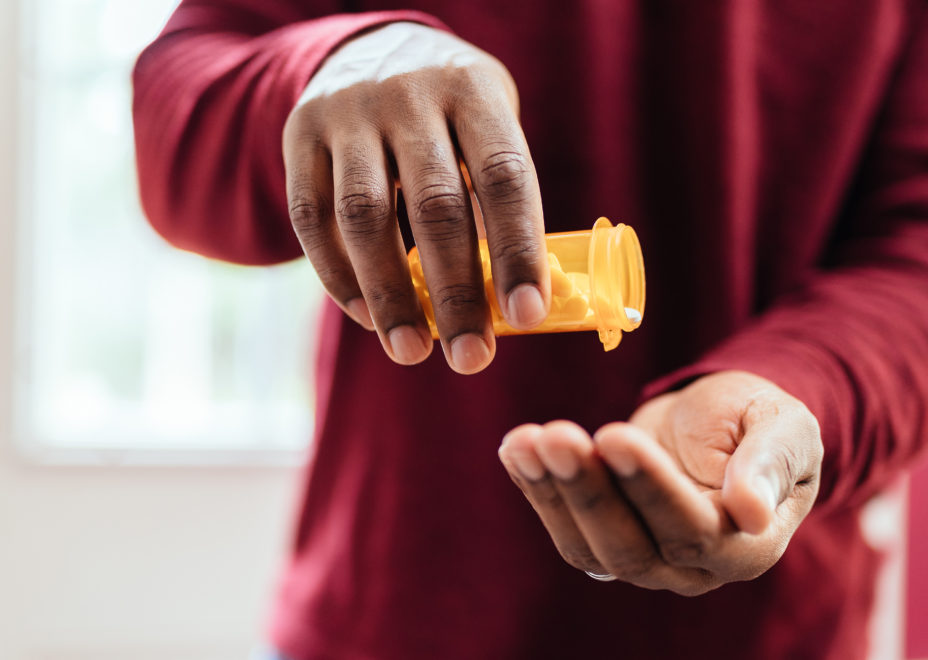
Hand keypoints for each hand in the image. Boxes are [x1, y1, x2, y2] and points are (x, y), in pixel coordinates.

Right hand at [284, 22, 548, 373]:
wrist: (370, 49)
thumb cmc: (450, 116)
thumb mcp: (486, 129)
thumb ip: (495, 203)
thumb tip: (511, 305)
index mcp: (473, 92)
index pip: (503, 177)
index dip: (517, 250)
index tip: (526, 316)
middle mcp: (409, 96)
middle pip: (435, 206)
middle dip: (455, 292)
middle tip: (471, 358)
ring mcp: (348, 113)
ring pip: (364, 216)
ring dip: (390, 295)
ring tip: (412, 351)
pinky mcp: (300, 134)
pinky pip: (311, 216)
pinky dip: (338, 276)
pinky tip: (367, 317)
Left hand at [498, 371, 822, 594]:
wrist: (724, 423)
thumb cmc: (760, 422)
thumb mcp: (784, 426)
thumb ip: (770, 462)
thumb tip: (751, 511)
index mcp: (748, 547)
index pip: (692, 530)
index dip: (650, 485)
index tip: (614, 436)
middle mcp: (695, 569)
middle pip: (632, 547)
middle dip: (589, 492)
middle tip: (556, 436)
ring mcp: (647, 560)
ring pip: (590, 548)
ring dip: (552, 493)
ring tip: (525, 441)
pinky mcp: (607, 538)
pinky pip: (566, 528)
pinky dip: (536, 489)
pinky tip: (516, 449)